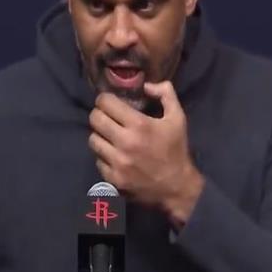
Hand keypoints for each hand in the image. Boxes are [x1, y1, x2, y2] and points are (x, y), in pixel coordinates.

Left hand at [88, 81, 204, 228]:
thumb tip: (146, 85)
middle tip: (107, 117)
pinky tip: (114, 154)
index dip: (105, 99)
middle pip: (95, 119)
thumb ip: (165, 94)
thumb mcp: (178, 117)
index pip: (106, 103)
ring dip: (100, 135)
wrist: (176, 187)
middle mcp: (124, 142)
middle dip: (99, 114)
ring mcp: (117, 162)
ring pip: (93, 139)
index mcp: (139, 125)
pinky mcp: (112, 179)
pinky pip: (97, 160)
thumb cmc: (176, 149)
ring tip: (109, 136)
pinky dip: (103, 155)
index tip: (110, 102)